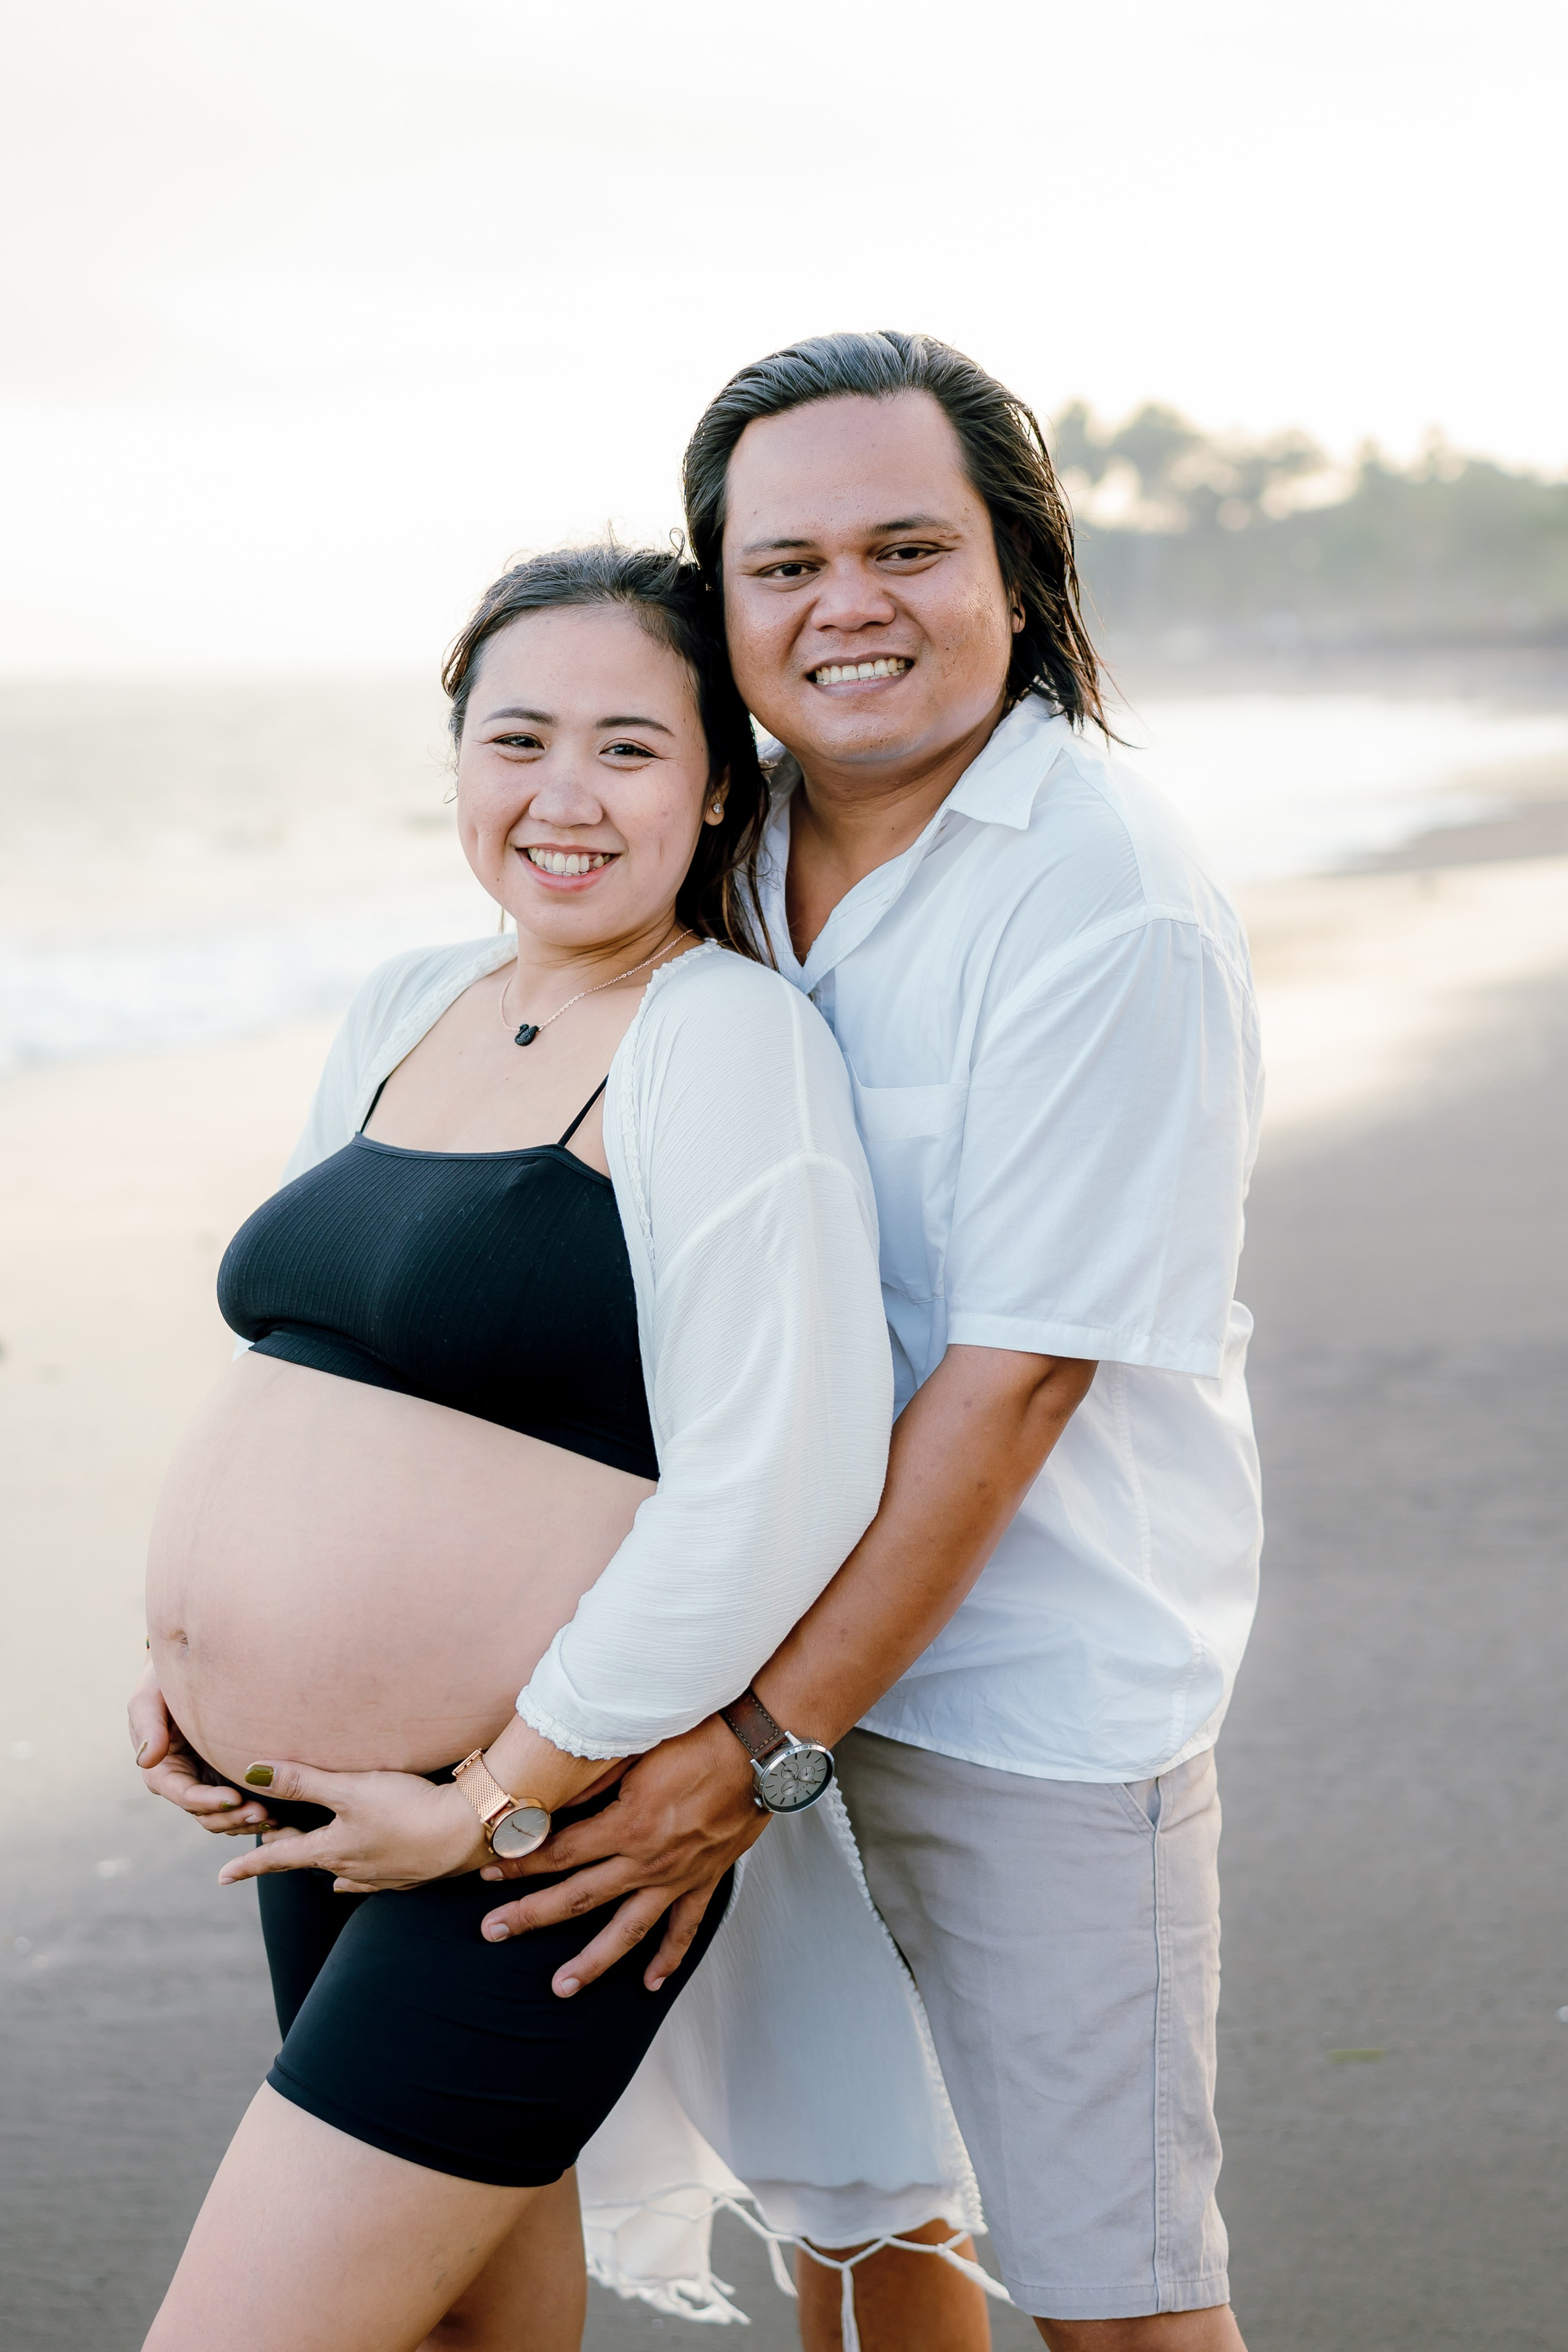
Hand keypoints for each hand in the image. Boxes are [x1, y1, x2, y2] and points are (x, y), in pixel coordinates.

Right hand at [129, 1661, 274, 1836]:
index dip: (207, 1801)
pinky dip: (255, 1812)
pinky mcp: (227, 1777)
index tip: (234, 1798)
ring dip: (246, 1820)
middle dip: (232, 1817)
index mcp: (162, 1770)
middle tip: (262, 1812)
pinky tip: (281, 1813)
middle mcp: (184, 1783)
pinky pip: (240, 1804)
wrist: (193, 1670)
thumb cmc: (165, 1680)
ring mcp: (207, 1783)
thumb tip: (146, 1759)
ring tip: (274, 1816)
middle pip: (206, 1813)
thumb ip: (148, 1724)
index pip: (183, 1794)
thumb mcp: (150, 1696)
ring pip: (224, 1816)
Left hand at [215, 1760, 488, 1894]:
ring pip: (342, 1872)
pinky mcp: (410, 1874)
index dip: (249, 1865)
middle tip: (272, 1841)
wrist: (466, 1831)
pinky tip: (361, 1876)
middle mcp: (352, 1868)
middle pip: (311, 1862)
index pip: (279, 1858)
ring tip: (315, 1859)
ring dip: (325, 1862)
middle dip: (289, 1854)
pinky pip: (374, 1878)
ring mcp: (382, 1875)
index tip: (221, 1877)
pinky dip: (360, 1874)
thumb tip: (251, 1772)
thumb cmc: (406, 1807)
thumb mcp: (350, 1788)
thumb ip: (302, 1781)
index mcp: (332, 1850)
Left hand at [478, 1714, 765, 1995]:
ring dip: (593, 1961)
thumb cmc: (701, 1737)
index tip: (487, 1872)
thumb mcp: (638, 1748)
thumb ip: (593, 1778)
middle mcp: (648, 1860)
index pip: (559, 1853)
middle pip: (578, 1897)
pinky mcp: (705, 1879)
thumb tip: (552, 1799)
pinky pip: (685, 1928)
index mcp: (627, 1826)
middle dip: (530, 1916)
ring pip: (627, 1929)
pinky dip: (669, 1958)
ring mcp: (677, 1876)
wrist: (760, 1750)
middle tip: (493, 1932)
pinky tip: (651, 1983)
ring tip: (562, 1987)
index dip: (520, 1863)